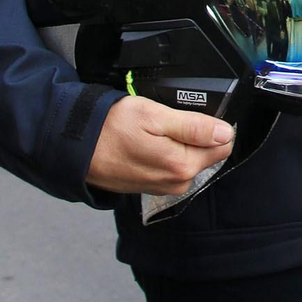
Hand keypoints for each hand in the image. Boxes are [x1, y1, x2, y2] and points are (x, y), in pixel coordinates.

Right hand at [85, 96, 234, 195]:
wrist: (75, 147)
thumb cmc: (110, 127)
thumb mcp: (154, 116)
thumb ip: (194, 127)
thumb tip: (226, 133)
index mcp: (182, 165)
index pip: (224, 145)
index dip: (214, 125)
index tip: (192, 115)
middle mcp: (177, 182)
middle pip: (208, 152)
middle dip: (196, 134)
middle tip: (167, 120)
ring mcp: (163, 187)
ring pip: (190, 159)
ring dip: (180, 143)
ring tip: (154, 131)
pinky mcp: (151, 186)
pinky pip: (172, 166)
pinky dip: (166, 152)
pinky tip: (148, 142)